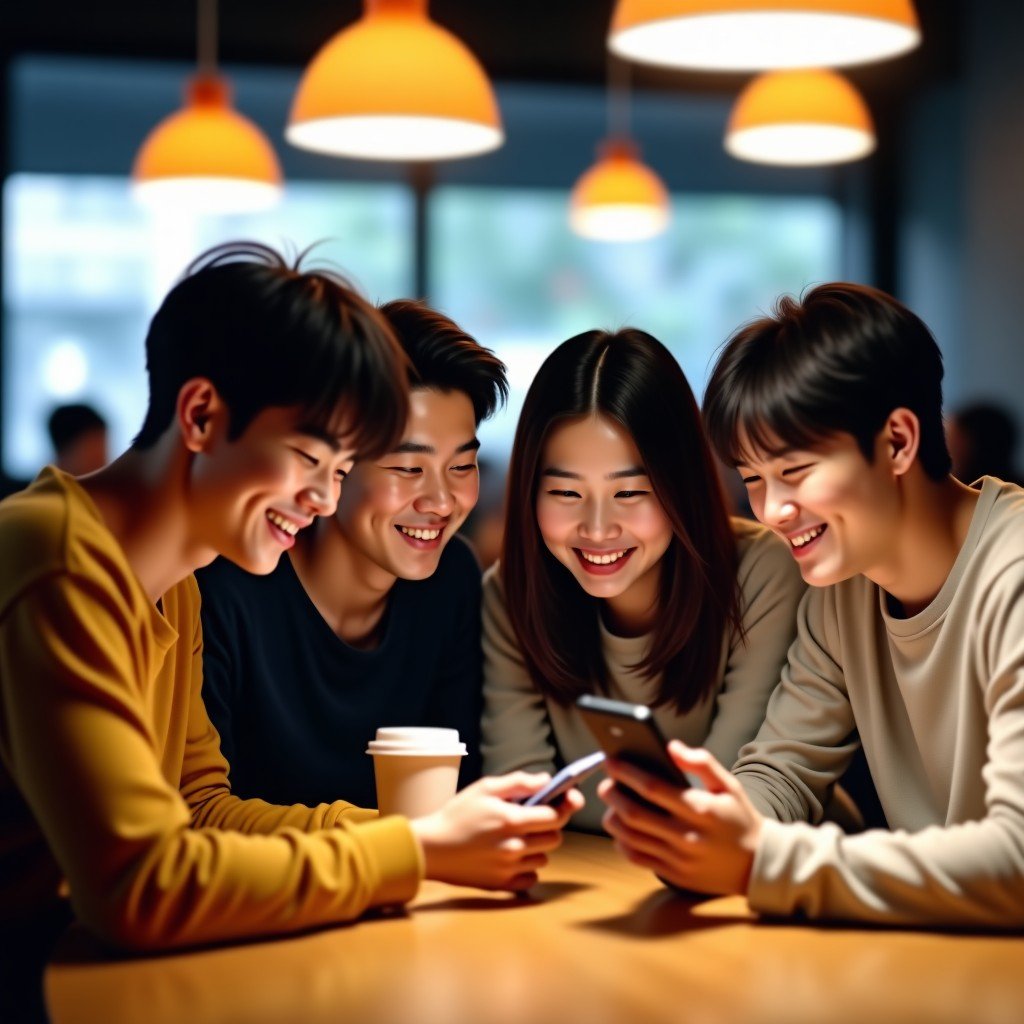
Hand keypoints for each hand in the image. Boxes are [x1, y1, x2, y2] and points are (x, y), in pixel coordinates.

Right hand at [410, 772, 583, 891]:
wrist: (430, 848)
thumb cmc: (457, 814)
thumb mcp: (485, 787)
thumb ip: (519, 782)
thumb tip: (548, 780)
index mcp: (512, 820)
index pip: (557, 815)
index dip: (565, 806)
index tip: (566, 800)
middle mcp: (515, 847)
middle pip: (554, 838)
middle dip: (550, 826)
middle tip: (534, 818)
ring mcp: (509, 869)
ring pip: (544, 858)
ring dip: (539, 847)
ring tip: (518, 837)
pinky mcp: (502, 885)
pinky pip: (531, 878)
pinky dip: (528, 869)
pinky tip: (513, 857)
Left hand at [599, 741, 761, 895]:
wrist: (758, 864)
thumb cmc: (740, 818)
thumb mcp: (728, 785)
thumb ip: (701, 762)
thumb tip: (670, 746)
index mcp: (700, 809)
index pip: (652, 788)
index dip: (627, 773)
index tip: (611, 761)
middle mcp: (686, 835)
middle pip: (634, 813)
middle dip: (612, 794)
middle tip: (605, 783)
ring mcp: (679, 859)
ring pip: (631, 837)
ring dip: (612, 818)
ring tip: (610, 804)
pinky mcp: (674, 875)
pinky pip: (637, 858)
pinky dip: (622, 842)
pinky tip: (620, 829)